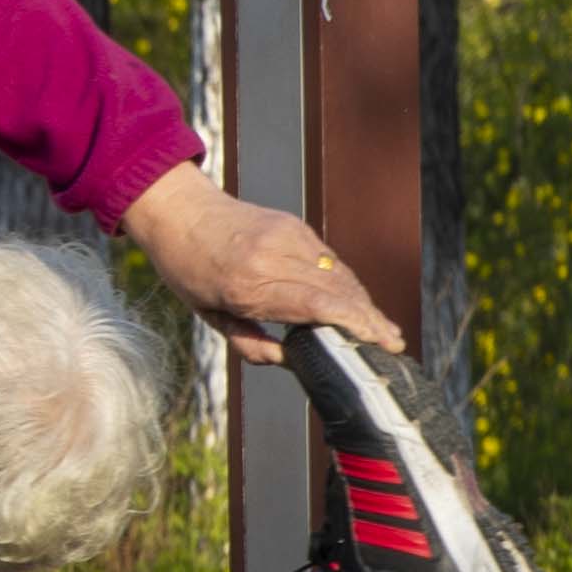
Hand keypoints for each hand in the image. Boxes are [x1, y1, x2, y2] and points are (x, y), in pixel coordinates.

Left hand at [116, 163, 401, 366]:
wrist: (178, 210)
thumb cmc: (187, 269)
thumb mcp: (208, 316)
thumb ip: (250, 343)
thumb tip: (290, 361)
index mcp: (247, 285)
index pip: (317, 305)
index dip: (355, 323)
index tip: (379, 341)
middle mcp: (272, 258)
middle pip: (337, 290)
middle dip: (369, 319)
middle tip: (392, 343)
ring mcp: (286, 236)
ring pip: (338, 273)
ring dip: (363, 302)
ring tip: (381, 329)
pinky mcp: (293, 225)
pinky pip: (328, 258)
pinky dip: (346, 282)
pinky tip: (356, 302)